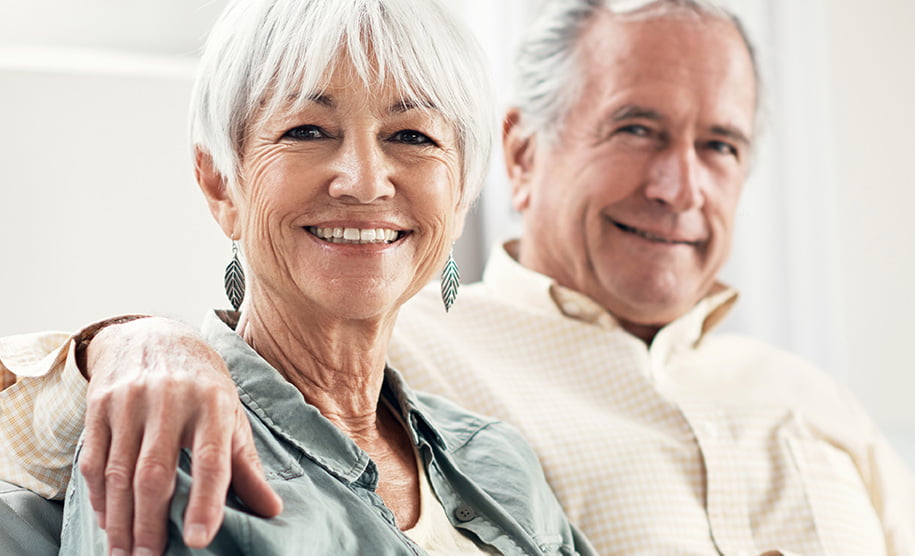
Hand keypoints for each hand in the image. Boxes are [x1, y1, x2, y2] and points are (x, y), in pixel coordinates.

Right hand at [78, 317, 282, 554]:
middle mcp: (171, 400)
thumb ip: (246, 465)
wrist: (154, 337)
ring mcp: (130, 401)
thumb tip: (271, 510)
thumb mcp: (231, 416)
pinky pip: (93, 460)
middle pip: (155, 472)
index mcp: (213, 404)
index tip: (198, 539)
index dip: (205, 501)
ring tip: (126, 554)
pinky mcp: (99, 405)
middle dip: (151, 523)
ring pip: (118, 472)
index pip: (211, 459)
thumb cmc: (202, 386)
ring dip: (121, 520)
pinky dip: (99, 497)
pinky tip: (109, 522)